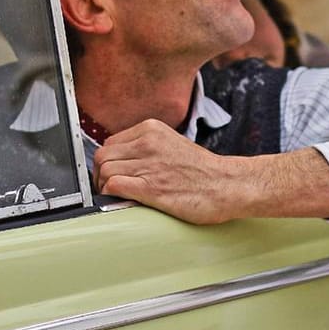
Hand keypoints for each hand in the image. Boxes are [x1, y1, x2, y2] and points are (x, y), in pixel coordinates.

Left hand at [93, 120, 328, 223]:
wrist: (227, 185)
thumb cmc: (203, 171)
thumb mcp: (171, 144)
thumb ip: (147, 148)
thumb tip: (124, 162)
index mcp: (151, 130)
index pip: (110, 142)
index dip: (108, 161)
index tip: (112, 173)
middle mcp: (147, 143)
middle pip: (102, 156)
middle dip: (101, 174)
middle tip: (109, 187)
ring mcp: (148, 165)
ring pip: (105, 171)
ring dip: (104, 186)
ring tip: (115, 196)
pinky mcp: (150, 187)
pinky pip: (113, 186)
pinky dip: (110, 195)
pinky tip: (120, 200)